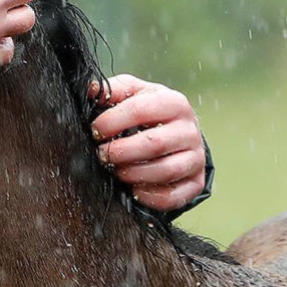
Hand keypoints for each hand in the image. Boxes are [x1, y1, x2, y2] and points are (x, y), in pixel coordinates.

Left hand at [89, 74, 205, 212]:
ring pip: (165, 171)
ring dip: (133, 174)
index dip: (111, 122)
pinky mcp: (196, 181)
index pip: (139, 110)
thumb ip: (112, 90)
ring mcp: (196, 157)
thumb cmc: (148, 111)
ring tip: (116, 170)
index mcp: (174, 102)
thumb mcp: (133, 93)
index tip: (95, 130)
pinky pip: (174, 195)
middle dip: (120, 152)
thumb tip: (90, 89)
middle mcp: (190, 129)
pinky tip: (133, 189)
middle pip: (153, 144)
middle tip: (102, 154)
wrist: (178, 133)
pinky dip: (149, 196)